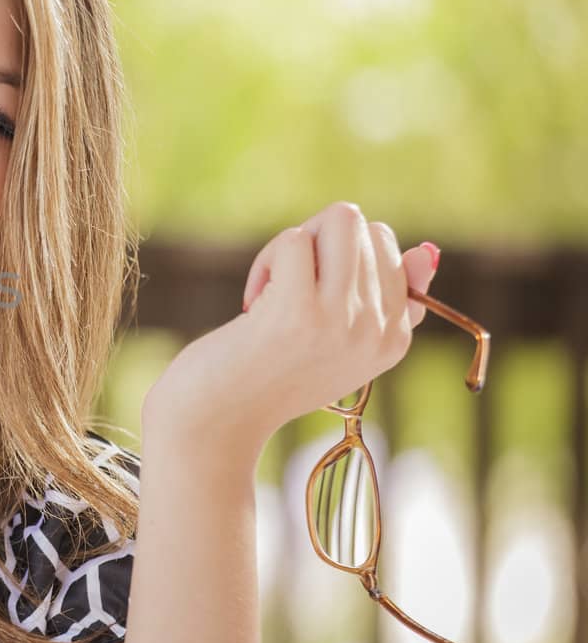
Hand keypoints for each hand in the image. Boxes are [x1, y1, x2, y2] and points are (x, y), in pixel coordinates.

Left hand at [142, 202, 438, 477]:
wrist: (216, 423)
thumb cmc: (269, 377)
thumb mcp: (338, 344)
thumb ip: (387, 301)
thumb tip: (425, 250)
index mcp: (395, 338)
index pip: (389, 248)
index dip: (337, 258)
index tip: (311, 301)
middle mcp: (377, 331)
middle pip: (361, 226)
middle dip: (315, 243)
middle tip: (285, 293)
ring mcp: (342, 321)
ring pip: (339, 220)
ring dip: (293, 245)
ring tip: (272, 292)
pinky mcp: (299, 312)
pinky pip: (294, 239)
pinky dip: (267, 260)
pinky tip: (254, 302)